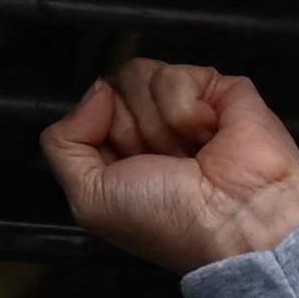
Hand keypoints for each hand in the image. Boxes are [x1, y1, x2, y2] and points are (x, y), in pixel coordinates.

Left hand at [41, 53, 298, 271]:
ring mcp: (186, 104)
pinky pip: (177, 75)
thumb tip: (96, 90)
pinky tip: (208, 137)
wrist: (234, 221)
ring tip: (189, 154)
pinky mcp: (219, 89)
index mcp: (122, 153)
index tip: (127, 166)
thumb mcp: (89, 200)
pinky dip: (186, 112)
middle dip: (130, 129)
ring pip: (141, 75)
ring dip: (160, 124)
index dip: (98, 131)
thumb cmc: (170, 222)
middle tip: (163, 164)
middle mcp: (152, 126)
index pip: (90, 108)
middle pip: (113, 86)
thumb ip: (64, 143)